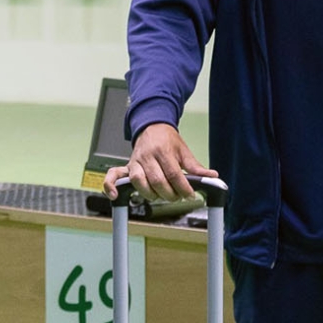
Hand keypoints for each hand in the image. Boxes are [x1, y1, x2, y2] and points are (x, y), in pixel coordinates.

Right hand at [103, 123, 218, 201]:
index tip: (191, 195)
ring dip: (151, 194)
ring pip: (139, 182)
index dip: (183, 188)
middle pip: (157, 181)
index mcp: (163, 151)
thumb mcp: (184, 151)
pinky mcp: (126, 166)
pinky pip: (113, 175)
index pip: (174, 174)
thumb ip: (196, 167)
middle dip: (170, 194)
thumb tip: (211, 176)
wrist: (152, 126)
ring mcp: (135, 162)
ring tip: (160, 196)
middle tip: (178, 196)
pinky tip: (115, 196)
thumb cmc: (168, 140)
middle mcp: (147, 156)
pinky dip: (110, 186)